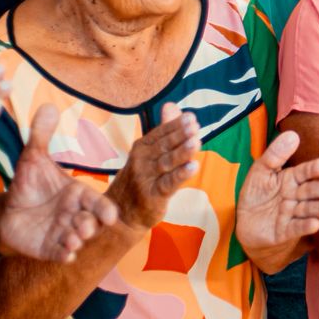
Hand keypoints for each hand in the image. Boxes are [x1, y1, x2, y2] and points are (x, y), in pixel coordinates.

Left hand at [0, 105, 119, 261]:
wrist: (7, 213)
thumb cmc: (27, 185)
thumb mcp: (32, 159)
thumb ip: (41, 136)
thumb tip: (46, 105)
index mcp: (77, 194)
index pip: (95, 201)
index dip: (103, 208)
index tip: (111, 215)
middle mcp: (74, 215)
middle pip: (90, 222)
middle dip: (90, 225)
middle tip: (85, 226)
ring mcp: (63, 233)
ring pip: (77, 239)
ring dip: (78, 240)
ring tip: (75, 239)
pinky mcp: (49, 248)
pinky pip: (60, 254)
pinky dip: (65, 255)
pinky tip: (66, 254)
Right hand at [106, 104, 200, 230]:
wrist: (122, 215)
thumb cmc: (141, 179)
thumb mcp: (150, 153)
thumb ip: (164, 130)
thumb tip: (172, 104)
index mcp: (142, 147)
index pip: (161, 133)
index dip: (176, 125)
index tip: (191, 117)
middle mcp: (141, 161)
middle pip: (164, 146)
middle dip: (180, 136)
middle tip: (195, 126)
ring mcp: (146, 179)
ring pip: (167, 163)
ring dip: (182, 152)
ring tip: (196, 142)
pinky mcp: (153, 196)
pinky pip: (169, 184)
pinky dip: (181, 175)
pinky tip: (193, 166)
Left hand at [234, 130, 318, 271]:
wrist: (247, 226)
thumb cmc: (257, 194)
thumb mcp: (260, 171)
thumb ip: (275, 155)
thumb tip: (292, 134)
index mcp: (290, 179)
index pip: (303, 172)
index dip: (312, 169)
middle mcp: (295, 196)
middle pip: (310, 191)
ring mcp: (291, 214)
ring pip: (308, 210)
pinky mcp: (285, 231)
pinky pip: (296, 227)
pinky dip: (306, 226)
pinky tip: (316, 224)